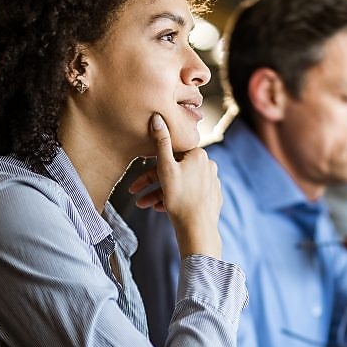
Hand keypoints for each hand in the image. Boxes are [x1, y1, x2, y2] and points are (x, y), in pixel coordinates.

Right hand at [127, 113, 221, 257]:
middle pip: (173, 170)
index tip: (138, 177)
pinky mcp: (211, 197)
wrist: (197, 229)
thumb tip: (158, 117)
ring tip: (144, 205)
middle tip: (135, 193)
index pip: (171, 154)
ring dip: (159, 193)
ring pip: (179, 183)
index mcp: (199, 155)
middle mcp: (208, 165)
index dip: (151, 165)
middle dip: (152, 183)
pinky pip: (188, 194)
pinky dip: (173, 199)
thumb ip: (161, 142)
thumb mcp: (165, 168)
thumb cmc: (180, 199)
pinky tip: (161, 208)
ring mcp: (211, 182)